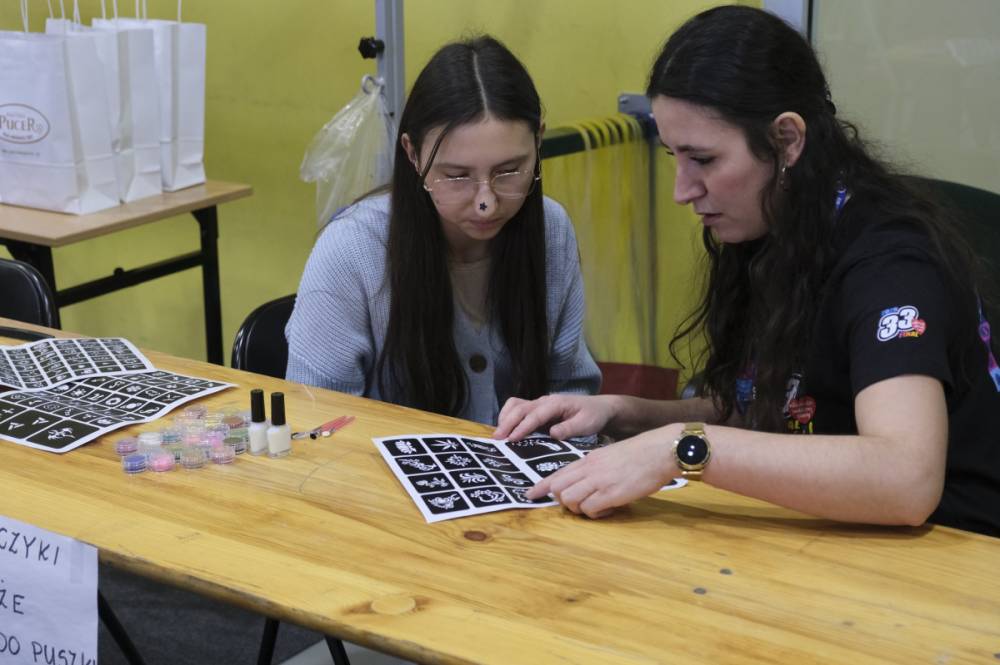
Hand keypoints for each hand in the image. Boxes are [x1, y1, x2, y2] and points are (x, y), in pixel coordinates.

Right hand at [494, 394, 617, 440]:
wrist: (598, 408)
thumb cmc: (593, 416)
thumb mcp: (586, 424)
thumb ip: (569, 428)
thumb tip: (552, 433)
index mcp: (556, 404)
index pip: (535, 415)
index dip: (523, 427)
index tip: (512, 438)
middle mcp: (544, 401)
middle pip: (520, 408)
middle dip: (507, 422)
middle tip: (497, 439)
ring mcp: (539, 404)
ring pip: (515, 405)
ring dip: (505, 418)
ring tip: (499, 435)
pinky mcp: (537, 410)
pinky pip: (518, 409)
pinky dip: (508, 417)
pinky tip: (507, 431)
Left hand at [524, 425, 681, 517]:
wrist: (659, 450)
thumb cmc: (639, 454)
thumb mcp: (609, 456)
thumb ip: (594, 467)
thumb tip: (585, 482)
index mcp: (588, 460)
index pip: (557, 474)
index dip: (541, 487)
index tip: (530, 496)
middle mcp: (589, 469)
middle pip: (558, 489)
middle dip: (563, 502)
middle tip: (580, 505)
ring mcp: (599, 481)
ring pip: (570, 500)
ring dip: (579, 510)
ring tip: (597, 507)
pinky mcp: (611, 494)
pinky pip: (590, 509)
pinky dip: (596, 514)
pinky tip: (609, 509)